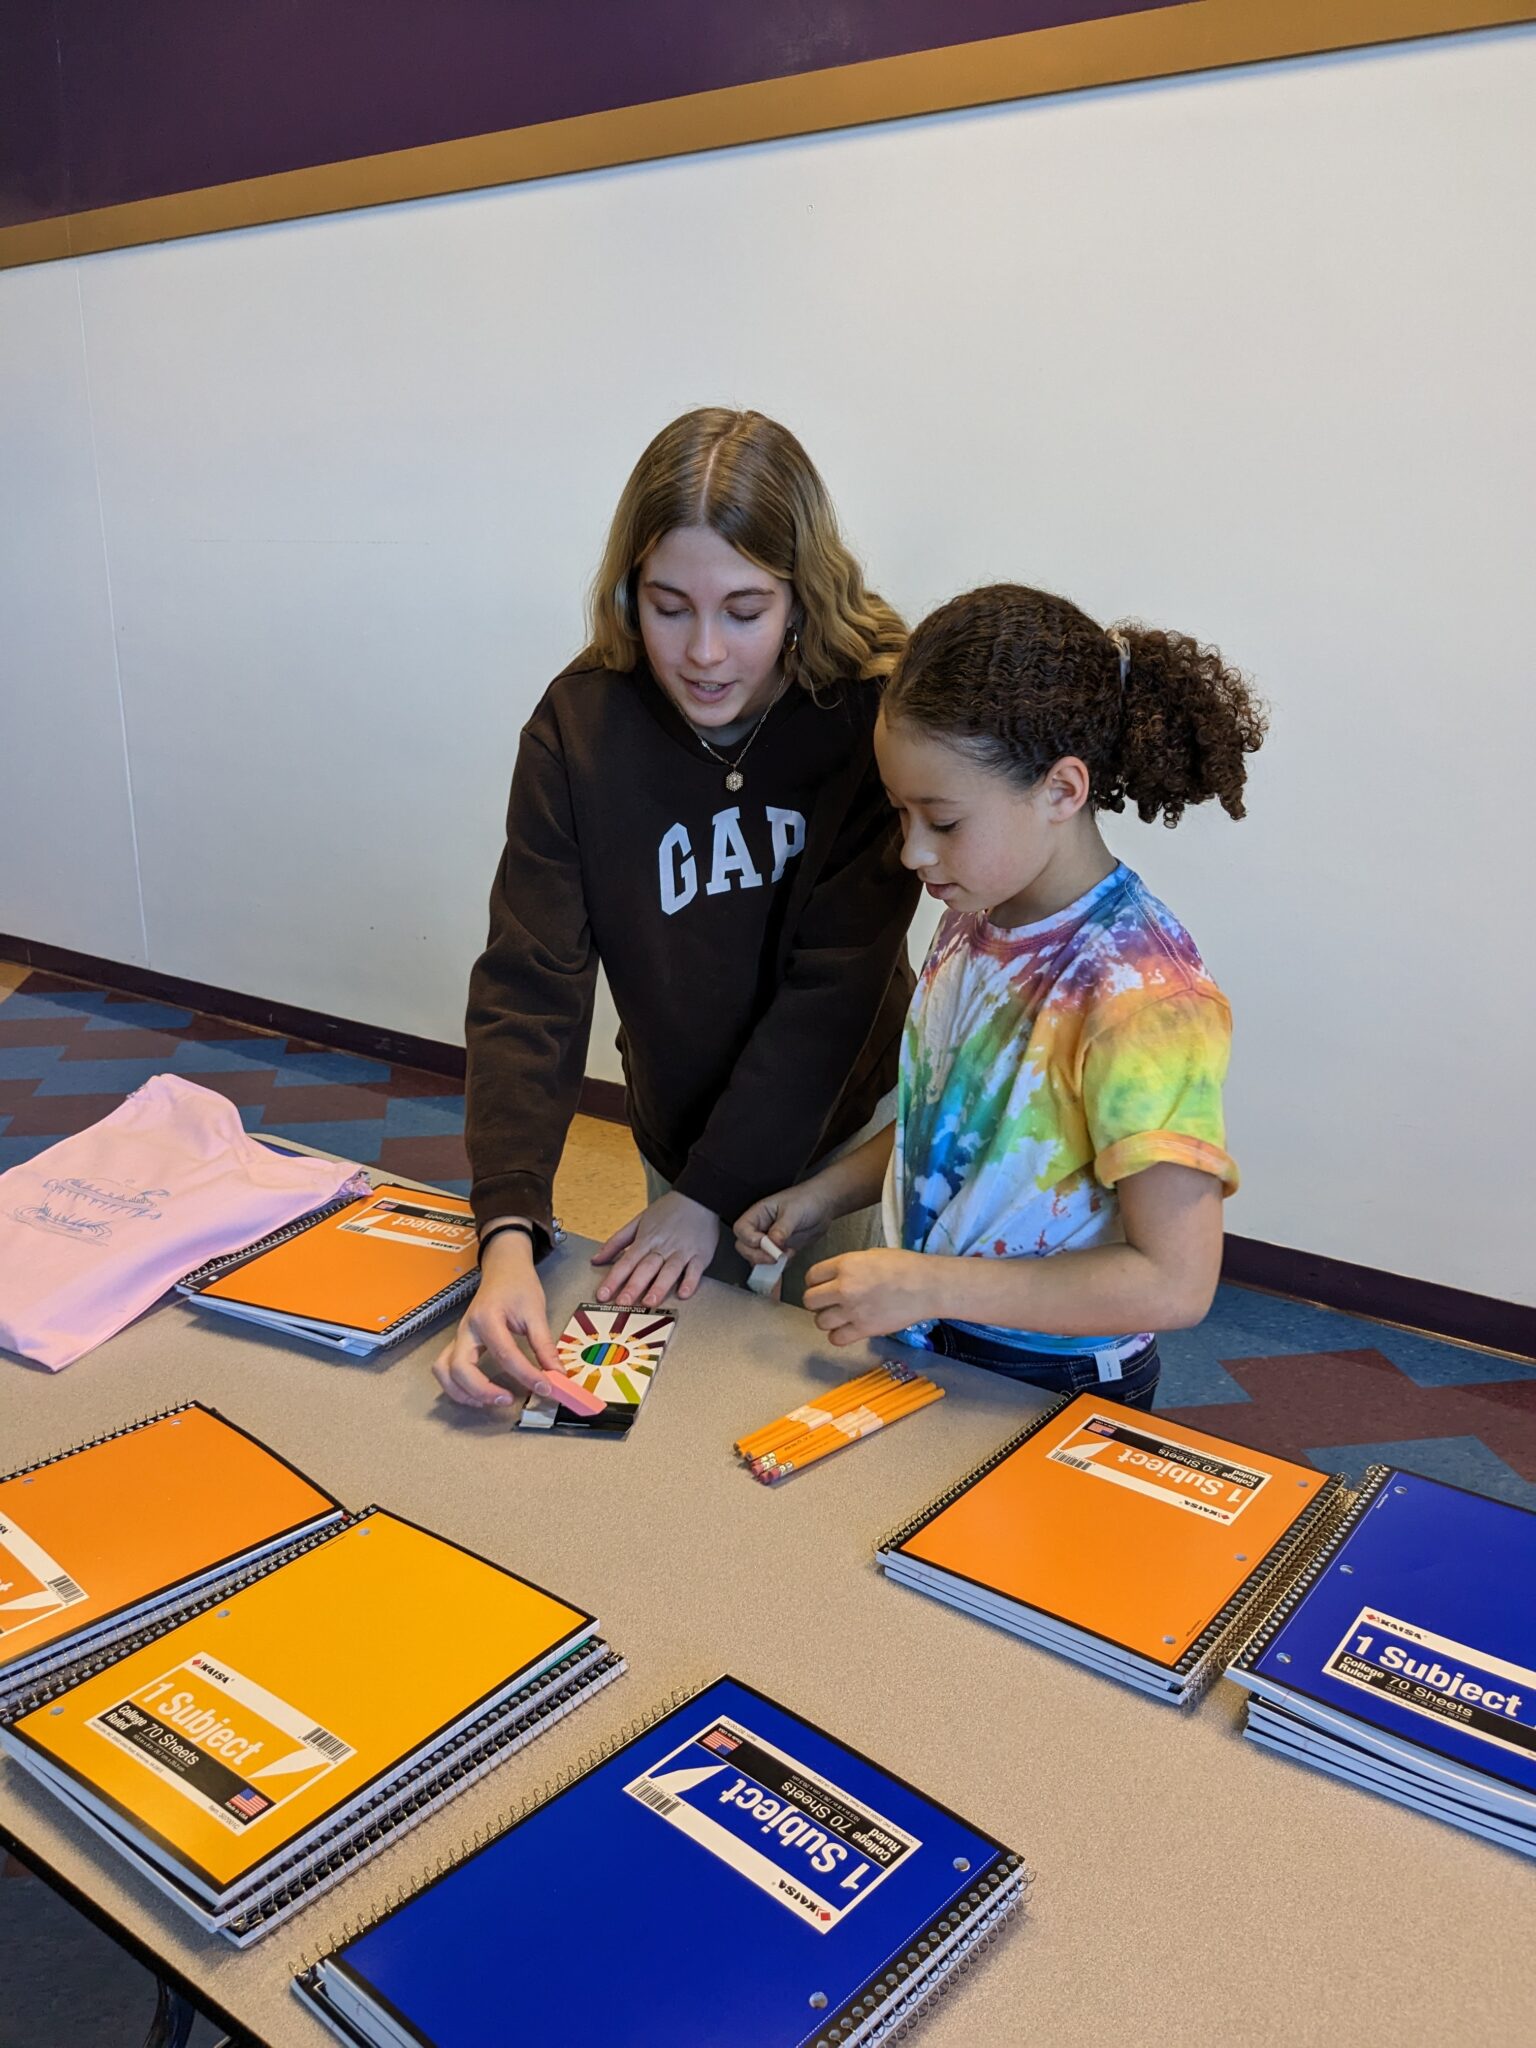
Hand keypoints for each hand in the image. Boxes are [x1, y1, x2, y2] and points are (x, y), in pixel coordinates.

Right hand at [433, 1232, 603, 1414]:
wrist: (503, 1268)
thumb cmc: (519, 1286)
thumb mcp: (536, 1312)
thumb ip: (544, 1345)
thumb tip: (557, 1375)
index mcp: (487, 1318)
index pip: (505, 1354)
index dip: (526, 1375)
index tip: (546, 1388)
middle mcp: (466, 1330)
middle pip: (461, 1368)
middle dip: (483, 1390)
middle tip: (509, 1400)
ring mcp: (458, 1337)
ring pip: (445, 1371)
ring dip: (463, 1393)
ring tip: (490, 1401)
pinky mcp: (458, 1343)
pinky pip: (445, 1369)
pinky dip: (456, 1387)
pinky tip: (478, 1395)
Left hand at [590, 1190, 718, 1306]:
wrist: (698, 1198)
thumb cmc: (667, 1211)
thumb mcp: (638, 1221)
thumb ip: (616, 1242)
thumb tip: (595, 1259)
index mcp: (646, 1240)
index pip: (626, 1262)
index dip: (614, 1279)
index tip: (603, 1295)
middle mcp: (662, 1247)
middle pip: (646, 1268)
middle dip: (634, 1286)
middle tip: (623, 1303)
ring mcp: (682, 1251)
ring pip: (669, 1270)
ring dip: (659, 1286)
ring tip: (650, 1302)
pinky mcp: (700, 1255)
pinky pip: (695, 1269)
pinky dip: (690, 1281)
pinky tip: (684, 1293)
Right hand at [733, 1180, 835, 1267]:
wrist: (824, 1205)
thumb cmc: (807, 1199)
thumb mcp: (794, 1212)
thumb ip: (782, 1228)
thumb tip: (772, 1243)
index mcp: (758, 1214)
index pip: (741, 1229)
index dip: (749, 1239)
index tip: (763, 1243)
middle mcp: (760, 1228)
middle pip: (744, 1247)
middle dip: (757, 1256)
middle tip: (774, 1257)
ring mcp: (770, 1241)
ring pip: (757, 1258)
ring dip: (768, 1263)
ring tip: (786, 1255)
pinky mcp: (780, 1250)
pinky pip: (772, 1264)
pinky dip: (779, 1267)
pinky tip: (791, 1257)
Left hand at [802, 1248, 940, 1346]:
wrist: (927, 1286)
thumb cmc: (904, 1266)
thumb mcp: (871, 1255)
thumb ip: (850, 1266)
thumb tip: (837, 1276)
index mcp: (845, 1265)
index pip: (811, 1276)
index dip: (815, 1281)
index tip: (823, 1285)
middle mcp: (844, 1288)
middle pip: (809, 1301)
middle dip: (817, 1302)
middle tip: (830, 1302)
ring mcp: (852, 1311)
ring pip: (820, 1322)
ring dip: (827, 1320)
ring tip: (841, 1316)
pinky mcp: (864, 1330)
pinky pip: (836, 1339)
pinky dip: (839, 1336)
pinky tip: (848, 1329)